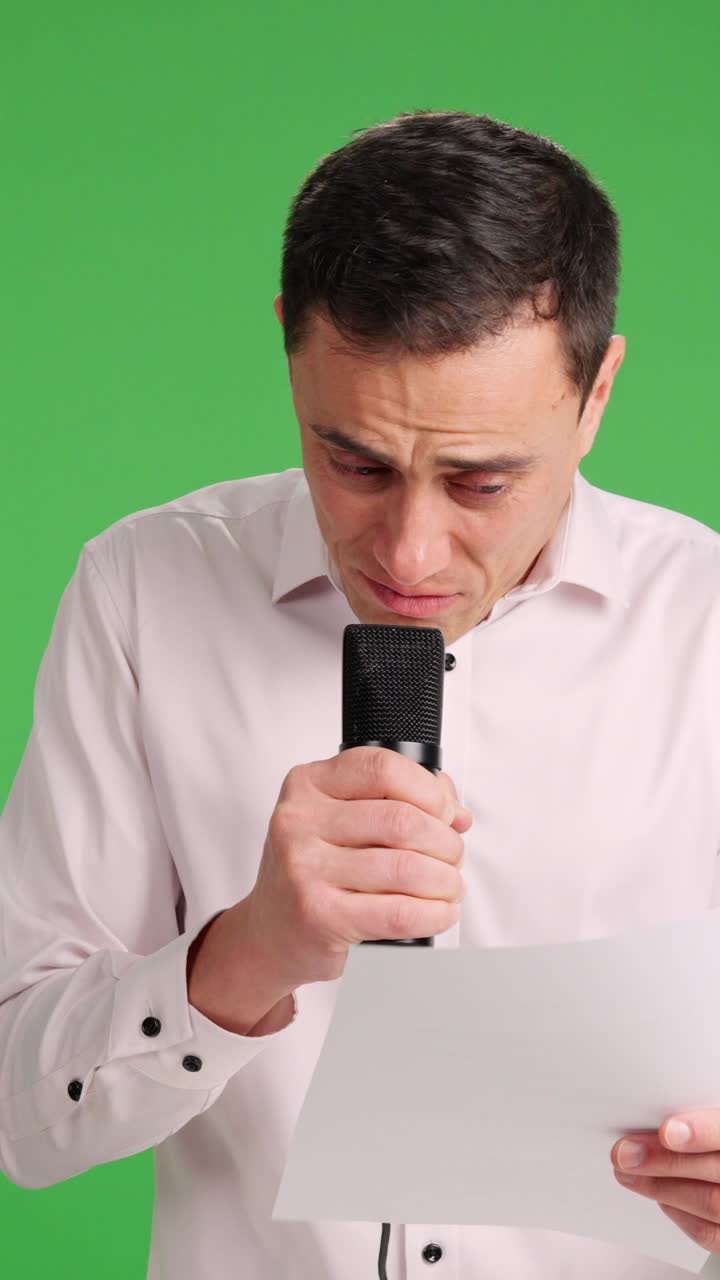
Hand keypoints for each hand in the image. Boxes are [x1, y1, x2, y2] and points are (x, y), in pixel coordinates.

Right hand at [189, 746, 472, 1033]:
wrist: (270, 933)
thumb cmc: (315, 870)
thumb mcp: (342, 819)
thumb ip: (398, 799)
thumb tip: (456, 813)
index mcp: (309, 784)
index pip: (383, 768)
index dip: (430, 792)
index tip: (446, 814)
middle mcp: (299, 820)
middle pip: (401, 820)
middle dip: (445, 843)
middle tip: (452, 858)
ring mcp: (304, 868)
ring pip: (407, 868)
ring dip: (445, 881)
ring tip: (448, 887)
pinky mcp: (319, 915)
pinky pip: (399, 913)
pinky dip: (434, 914)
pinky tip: (439, 913)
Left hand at [611, 1110, 719, 1250]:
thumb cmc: (713, 1141)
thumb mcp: (710, 1115)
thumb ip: (695, 1117)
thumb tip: (654, 1117)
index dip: (701, 1132)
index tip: (667, 1131)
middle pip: (716, 1170)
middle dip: (665, 1161)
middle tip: (626, 1153)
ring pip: (711, 1204)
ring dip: (661, 1188)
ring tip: (628, 1172)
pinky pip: (711, 1234)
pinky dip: (680, 1214)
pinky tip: (660, 1197)